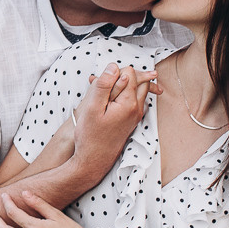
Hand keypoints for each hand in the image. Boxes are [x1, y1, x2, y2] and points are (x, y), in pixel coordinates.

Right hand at [71, 65, 156, 179]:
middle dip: (122, 76)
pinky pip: (132, 100)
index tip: (101, 82)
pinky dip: (122, 96)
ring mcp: (136, 115)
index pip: (129, 72)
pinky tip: (106, 102)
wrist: (93, 161)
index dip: (113, 72)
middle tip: (102, 83)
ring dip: (122, 86)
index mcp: (129, 103)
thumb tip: (113, 66)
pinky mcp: (132, 120)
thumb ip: (104, 85)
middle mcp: (137, 108)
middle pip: (138, 79)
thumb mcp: (92, 108)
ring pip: (136, 89)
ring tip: (101, 92)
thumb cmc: (90, 136)